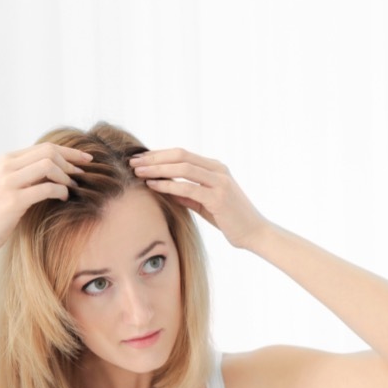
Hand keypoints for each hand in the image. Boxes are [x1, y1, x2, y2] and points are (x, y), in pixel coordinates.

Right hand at [0, 143, 88, 254]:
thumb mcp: (7, 184)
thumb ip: (26, 173)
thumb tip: (57, 168)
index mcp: (6, 160)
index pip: (45, 147)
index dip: (70, 152)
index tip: (87, 159)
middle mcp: (6, 166)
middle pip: (49, 152)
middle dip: (71, 162)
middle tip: (82, 176)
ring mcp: (8, 182)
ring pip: (48, 166)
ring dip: (66, 177)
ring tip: (72, 188)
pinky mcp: (13, 201)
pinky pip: (46, 188)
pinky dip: (61, 191)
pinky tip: (64, 198)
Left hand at [130, 148, 268, 248]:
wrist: (255, 233)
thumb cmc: (231, 220)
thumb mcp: (206, 204)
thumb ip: (188, 195)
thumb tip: (165, 188)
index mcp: (215, 168)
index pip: (182, 154)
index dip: (159, 154)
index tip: (140, 159)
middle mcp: (218, 170)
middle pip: (180, 155)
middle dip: (154, 158)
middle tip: (133, 162)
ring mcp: (220, 182)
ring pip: (183, 167)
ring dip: (158, 168)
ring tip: (138, 172)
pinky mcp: (218, 198)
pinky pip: (188, 187)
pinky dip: (168, 185)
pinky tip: (153, 186)